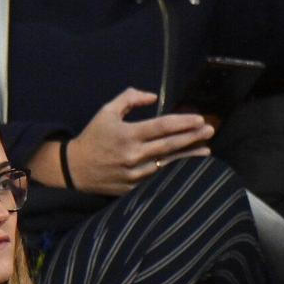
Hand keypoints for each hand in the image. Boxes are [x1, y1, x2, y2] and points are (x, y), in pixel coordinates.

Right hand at [55, 89, 212, 195]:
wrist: (74, 169)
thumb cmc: (93, 136)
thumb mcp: (106, 111)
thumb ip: (129, 98)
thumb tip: (154, 97)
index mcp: (127, 134)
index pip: (161, 127)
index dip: (182, 122)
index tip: (198, 119)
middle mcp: (133, 155)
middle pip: (169, 145)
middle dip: (192, 137)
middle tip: (210, 130)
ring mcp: (134, 173)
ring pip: (167, 163)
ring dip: (188, 157)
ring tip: (206, 151)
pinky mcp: (133, 186)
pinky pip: (157, 178)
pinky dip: (173, 172)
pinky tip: (186, 169)